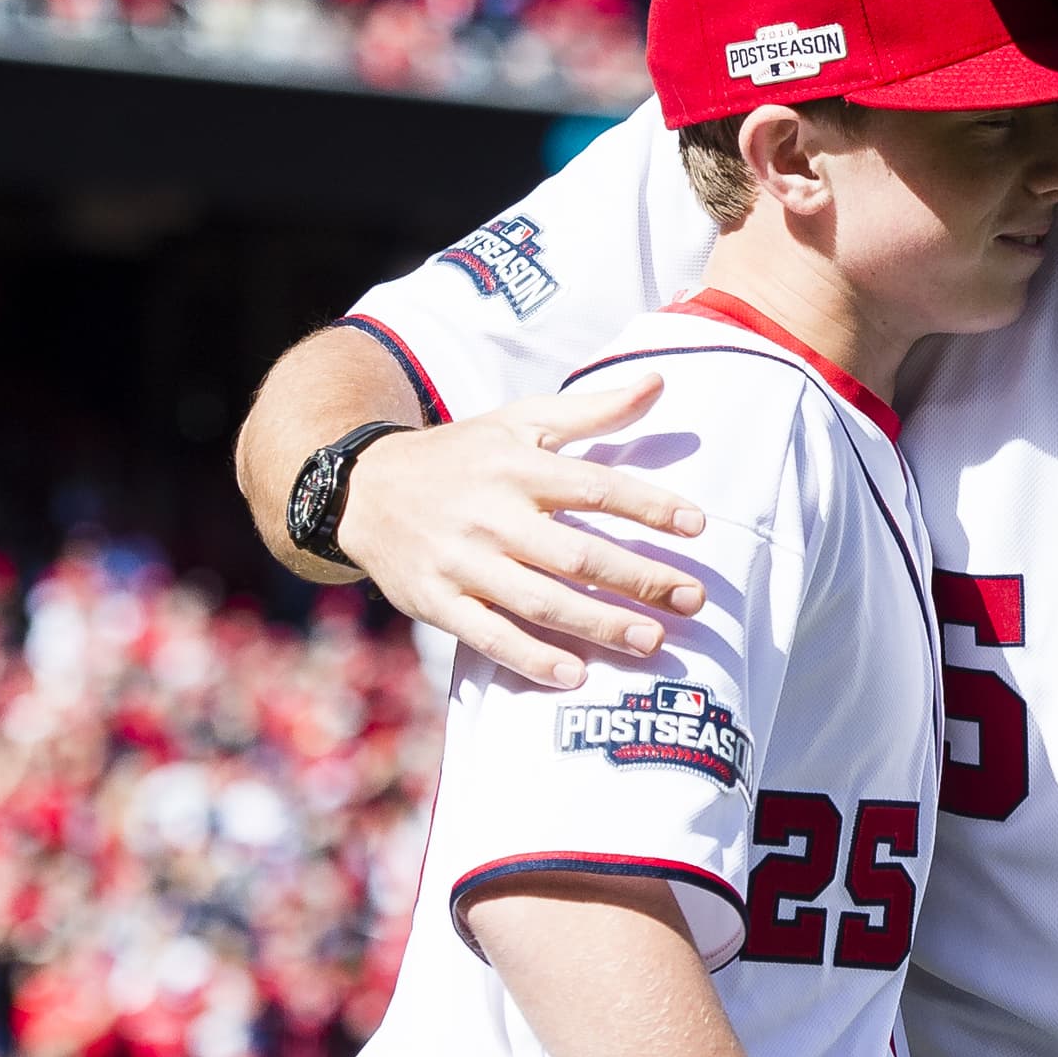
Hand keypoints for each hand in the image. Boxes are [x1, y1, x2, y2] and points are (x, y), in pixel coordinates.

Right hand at [335, 374, 706, 687]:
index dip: (647, 505)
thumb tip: (658, 381)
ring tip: (652, 640)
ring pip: (538, 600)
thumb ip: (591, 410)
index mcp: (516, 467)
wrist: (360, 489)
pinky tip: (574, 674)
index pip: (593, 486)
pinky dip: (529, 657)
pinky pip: (487, 635)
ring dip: (598, 624)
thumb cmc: (460, 455)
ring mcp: (461, 562)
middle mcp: (490, 514)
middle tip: (693, 598)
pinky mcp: (435, 601)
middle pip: (575, 553)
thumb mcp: (518, 420)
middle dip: (638, 578)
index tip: (696, 525)